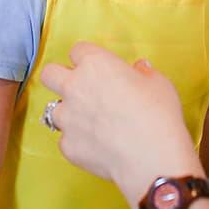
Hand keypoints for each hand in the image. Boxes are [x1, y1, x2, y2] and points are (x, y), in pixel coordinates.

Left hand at [40, 42, 201, 208]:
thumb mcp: (158, 84)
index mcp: (95, 65)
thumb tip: (139, 69)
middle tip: (76, 88)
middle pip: (49, 73)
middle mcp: (74, 87)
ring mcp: (67, 118)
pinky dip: (77, 141)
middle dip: (59, 78)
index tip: (93, 66)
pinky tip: (97, 145)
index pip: (77, 50)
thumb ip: (143, 73)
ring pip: (53, 109)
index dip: (86, 58)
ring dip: (68, 113)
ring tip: (91, 123)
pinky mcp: (67, 145)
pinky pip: (65, 139)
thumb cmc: (158, 118)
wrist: (152, 158)